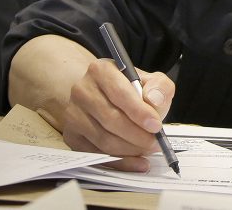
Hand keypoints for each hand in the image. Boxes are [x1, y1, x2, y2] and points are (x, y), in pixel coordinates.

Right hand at [60, 59, 174, 171]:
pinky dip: (120, 162)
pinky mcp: (72, 136)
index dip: (139, 112)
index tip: (156, 126)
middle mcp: (82, 91)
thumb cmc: (129, 89)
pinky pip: (96, 155)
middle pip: (110, 119)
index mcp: (101, 71)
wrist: (103, 96)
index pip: (120, 93)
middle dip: (137, 135)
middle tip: (155, 143)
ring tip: (148, 149)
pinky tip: (137, 162)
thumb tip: (154, 101)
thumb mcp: (150, 80)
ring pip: (103, 139)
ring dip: (130, 149)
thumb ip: (159, 87)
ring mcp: (73, 115)